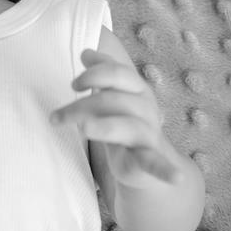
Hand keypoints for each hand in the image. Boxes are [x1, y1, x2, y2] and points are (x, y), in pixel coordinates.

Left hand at [51, 49, 180, 186]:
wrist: (144, 161)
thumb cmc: (121, 122)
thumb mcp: (111, 95)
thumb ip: (102, 72)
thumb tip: (86, 52)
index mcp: (136, 89)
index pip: (117, 73)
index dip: (94, 75)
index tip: (72, 84)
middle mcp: (146, 107)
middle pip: (112, 100)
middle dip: (80, 106)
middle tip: (54, 118)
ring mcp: (149, 133)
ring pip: (125, 125)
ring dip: (99, 127)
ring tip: (82, 129)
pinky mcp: (148, 159)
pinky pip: (157, 163)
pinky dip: (166, 170)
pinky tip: (175, 178)